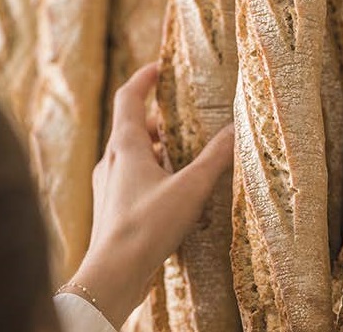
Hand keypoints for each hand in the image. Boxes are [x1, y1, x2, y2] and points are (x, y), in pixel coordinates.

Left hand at [69, 63, 233, 328]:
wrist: (113, 274)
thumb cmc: (147, 225)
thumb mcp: (190, 187)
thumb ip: (215, 157)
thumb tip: (236, 127)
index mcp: (125, 145)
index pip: (128, 97)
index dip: (143, 78)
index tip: (159, 67)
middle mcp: (110, 161)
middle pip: (131, 127)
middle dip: (158, 119)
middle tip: (182, 119)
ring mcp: (107, 187)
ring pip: (130, 155)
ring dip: (154, 149)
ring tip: (181, 157)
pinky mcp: (111, 210)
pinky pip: (130, 180)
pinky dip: (150, 174)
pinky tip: (170, 194)